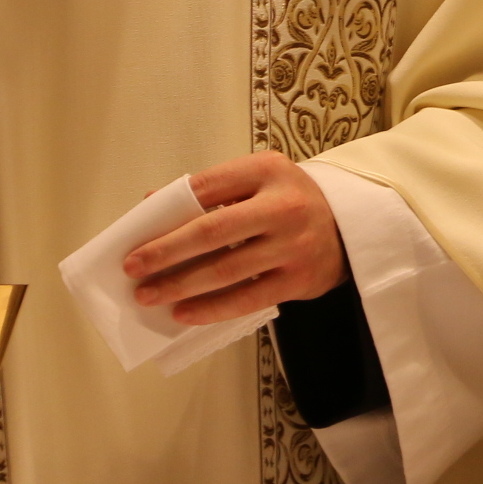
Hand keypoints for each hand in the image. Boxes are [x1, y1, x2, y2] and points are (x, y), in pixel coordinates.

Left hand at [122, 150, 346, 323]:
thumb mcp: (257, 180)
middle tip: (132, 269)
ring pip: (226, 269)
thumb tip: (151, 207)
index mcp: (267, 170)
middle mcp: (283, 205)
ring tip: (149, 296)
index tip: (136, 235)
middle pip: (211, 231)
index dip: (167, 212)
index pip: (206, 187)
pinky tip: (184, 313)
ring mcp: (293, 245)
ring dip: (181, 285)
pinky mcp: (298, 280)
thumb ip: (211, 190)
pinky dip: (211, 308)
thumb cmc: (289, 201)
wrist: (349, 228)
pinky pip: (247, 298)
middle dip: (165, 252)